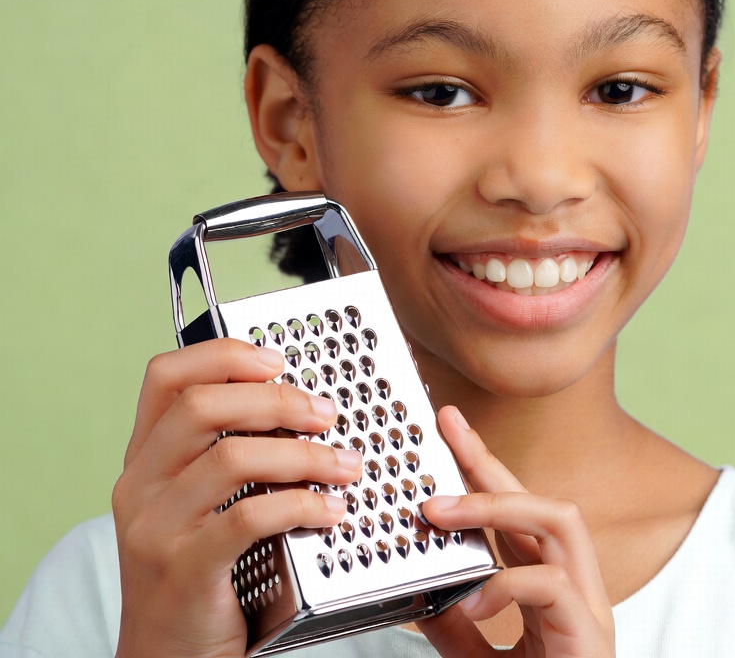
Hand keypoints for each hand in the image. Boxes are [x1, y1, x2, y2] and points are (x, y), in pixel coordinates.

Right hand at [112, 339, 362, 657]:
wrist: (167, 656)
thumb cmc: (198, 568)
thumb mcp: (197, 500)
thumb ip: (227, 448)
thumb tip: (296, 399)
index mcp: (146, 455)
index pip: (165, 375)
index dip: (224, 354)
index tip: (277, 360)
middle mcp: (141, 484)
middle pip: (203, 405)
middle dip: (278, 399)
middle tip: (327, 412)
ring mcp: (157, 528)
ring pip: (232, 457)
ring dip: (304, 454)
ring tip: (345, 464)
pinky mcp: (185, 570)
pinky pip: (249, 518)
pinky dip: (301, 504)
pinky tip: (331, 509)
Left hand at [416, 406, 614, 657]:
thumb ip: (457, 621)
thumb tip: (421, 586)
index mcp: (549, 585)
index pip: (517, 510)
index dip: (484, 464)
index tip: (448, 425)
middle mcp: (575, 585)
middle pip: (541, 498)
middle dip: (492, 463)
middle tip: (444, 437)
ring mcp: (589, 606)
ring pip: (560, 519)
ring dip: (498, 506)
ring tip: (443, 512)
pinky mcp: (591, 633)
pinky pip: (553, 586)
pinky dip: (507, 584)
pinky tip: (473, 601)